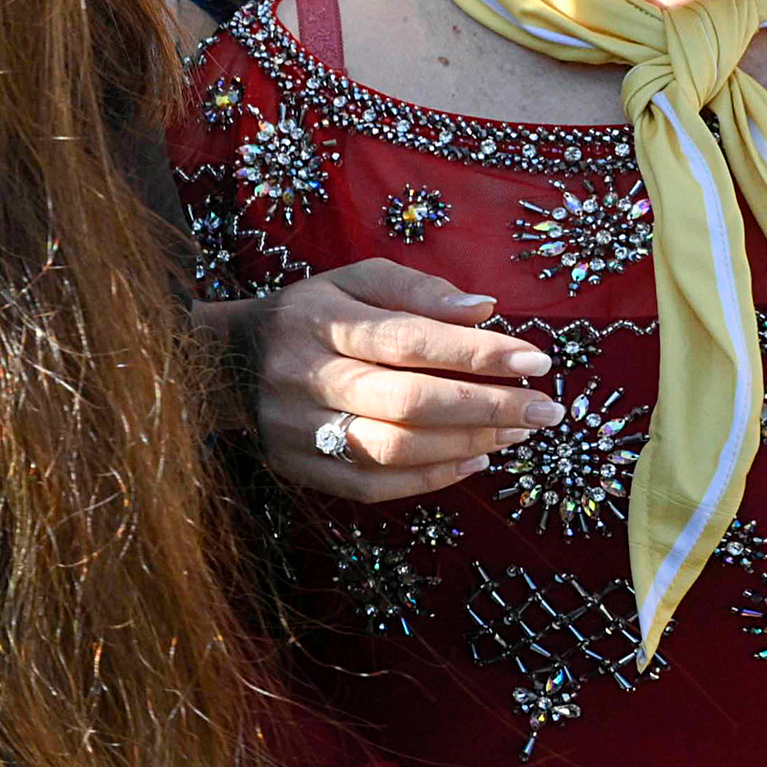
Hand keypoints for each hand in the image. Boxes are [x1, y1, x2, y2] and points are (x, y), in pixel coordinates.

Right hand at [240, 260, 561, 499]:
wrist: (221, 363)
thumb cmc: (309, 316)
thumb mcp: (354, 281)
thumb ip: (418, 291)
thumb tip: (485, 311)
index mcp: (318, 320)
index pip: (407, 340)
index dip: (476, 353)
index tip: (537, 360)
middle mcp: (303, 376)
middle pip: (406, 401)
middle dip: (487, 407)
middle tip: (545, 410)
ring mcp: (295, 428)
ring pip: (393, 449)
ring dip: (467, 445)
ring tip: (516, 433)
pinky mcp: (294, 467)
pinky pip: (371, 485)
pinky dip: (432, 479)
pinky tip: (474, 461)